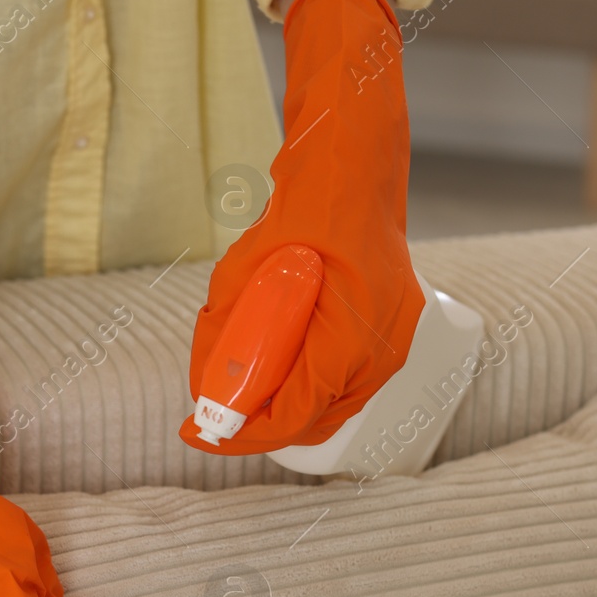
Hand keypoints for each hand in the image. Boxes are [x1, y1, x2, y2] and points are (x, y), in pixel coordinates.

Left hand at [182, 0, 422, 454]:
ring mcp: (395, 341)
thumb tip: (206, 395)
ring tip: (234, 398)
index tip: (200, 434)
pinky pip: (347, 382)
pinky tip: (273, 377)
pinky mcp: (391, 332)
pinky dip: (308, 389)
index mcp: (354, 332)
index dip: (245, 432)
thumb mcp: (243, 271)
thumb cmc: (302, 207)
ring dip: (284, 409)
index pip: (298, 413)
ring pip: (333, 406)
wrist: (353, 162)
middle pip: (316, 420)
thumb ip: (226, 337)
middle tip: (210, 422)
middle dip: (261, 426)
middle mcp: (385, 347)